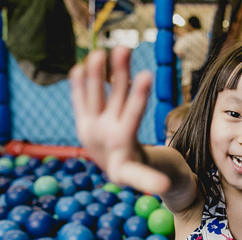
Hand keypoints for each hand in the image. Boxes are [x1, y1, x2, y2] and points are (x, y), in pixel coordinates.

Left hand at [70, 48, 168, 194]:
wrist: (112, 170)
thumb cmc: (133, 171)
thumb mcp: (140, 177)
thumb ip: (148, 180)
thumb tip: (163, 188)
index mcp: (121, 142)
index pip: (132, 115)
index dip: (138, 95)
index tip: (146, 74)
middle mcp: (103, 131)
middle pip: (113, 97)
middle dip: (119, 73)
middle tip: (124, 49)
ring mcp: (90, 123)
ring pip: (95, 92)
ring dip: (99, 69)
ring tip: (104, 49)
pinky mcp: (83, 119)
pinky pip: (78, 97)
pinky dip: (79, 81)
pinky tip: (82, 64)